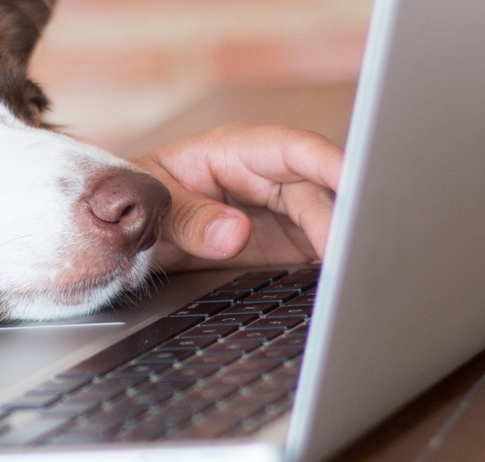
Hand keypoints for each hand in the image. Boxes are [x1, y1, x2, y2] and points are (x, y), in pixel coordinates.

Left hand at [140, 123, 343, 271]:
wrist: (128, 230)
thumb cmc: (141, 200)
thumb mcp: (156, 205)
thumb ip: (189, 218)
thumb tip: (234, 234)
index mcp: (237, 151)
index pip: (293, 149)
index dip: (327, 161)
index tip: (355, 180)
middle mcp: (269, 178)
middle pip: (318, 194)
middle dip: (339, 222)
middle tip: (351, 255)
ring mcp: (282, 211)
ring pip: (326, 224)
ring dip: (342, 247)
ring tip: (355, 275)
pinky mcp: (286, 243)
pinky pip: (317, 252)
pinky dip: (330, 268)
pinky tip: (342, 287)